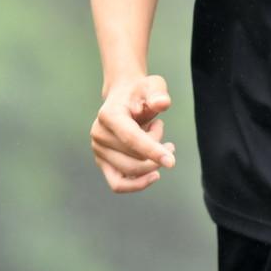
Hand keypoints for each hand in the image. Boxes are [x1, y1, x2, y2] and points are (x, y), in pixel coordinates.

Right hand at [90, 74, 176, 193]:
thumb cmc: (142, 92)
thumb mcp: (153, 86)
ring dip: (152, 164)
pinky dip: (138, 183)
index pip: (131, 138)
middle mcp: (99, 134)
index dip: (152, 151)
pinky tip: (154, 174)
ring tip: (165, 147)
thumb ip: (159, 94)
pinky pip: (118, 184)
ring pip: (129, 172)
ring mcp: (98, 150)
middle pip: (132, 158)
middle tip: (169, 142)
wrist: (126, 98)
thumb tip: (162, 104)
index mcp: (109, 115)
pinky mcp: (103, 162)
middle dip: (156, 153)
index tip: (171, 162)